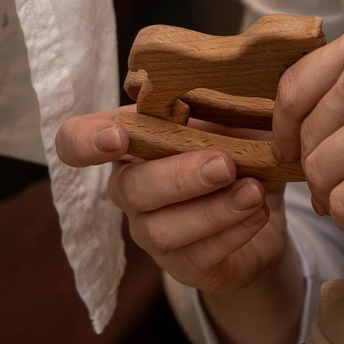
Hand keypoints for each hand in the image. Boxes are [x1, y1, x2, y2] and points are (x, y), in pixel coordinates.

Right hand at [54, 114, 291, 290]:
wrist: (268, 205)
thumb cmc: (238, 147)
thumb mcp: (229, 114)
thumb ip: (217, 99)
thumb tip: (224, 76)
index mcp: (130, 142)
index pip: (76, 141)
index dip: (85, 142)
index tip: (118, 136)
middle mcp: (130, 189)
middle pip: (129, 189)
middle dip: (178, 177)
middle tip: (224, 164)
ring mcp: (150, 232)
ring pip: (161, 229)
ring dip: (212, 209)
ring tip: (253, 191)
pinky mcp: (182, 266)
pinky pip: (196, 256)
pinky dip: (231, 232)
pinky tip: (257, 211)